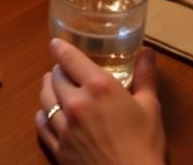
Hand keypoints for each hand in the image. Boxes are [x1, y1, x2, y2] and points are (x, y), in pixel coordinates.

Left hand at [37, 41, 165, 164]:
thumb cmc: (145, 146)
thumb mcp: (150, 108)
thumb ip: (145, 76)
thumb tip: (148, 51)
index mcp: (98, 86)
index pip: (69, 58)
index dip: (60, 48)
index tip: (56, 44)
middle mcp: (76, 102)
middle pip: (55, 77)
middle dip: (59, 71)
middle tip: (65, 71)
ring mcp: (64, 127)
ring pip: (45, 98)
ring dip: (48, 89)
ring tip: (53, 87)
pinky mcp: (58, 148)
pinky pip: (42, 124)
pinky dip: (43, 114)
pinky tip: (48, 114)